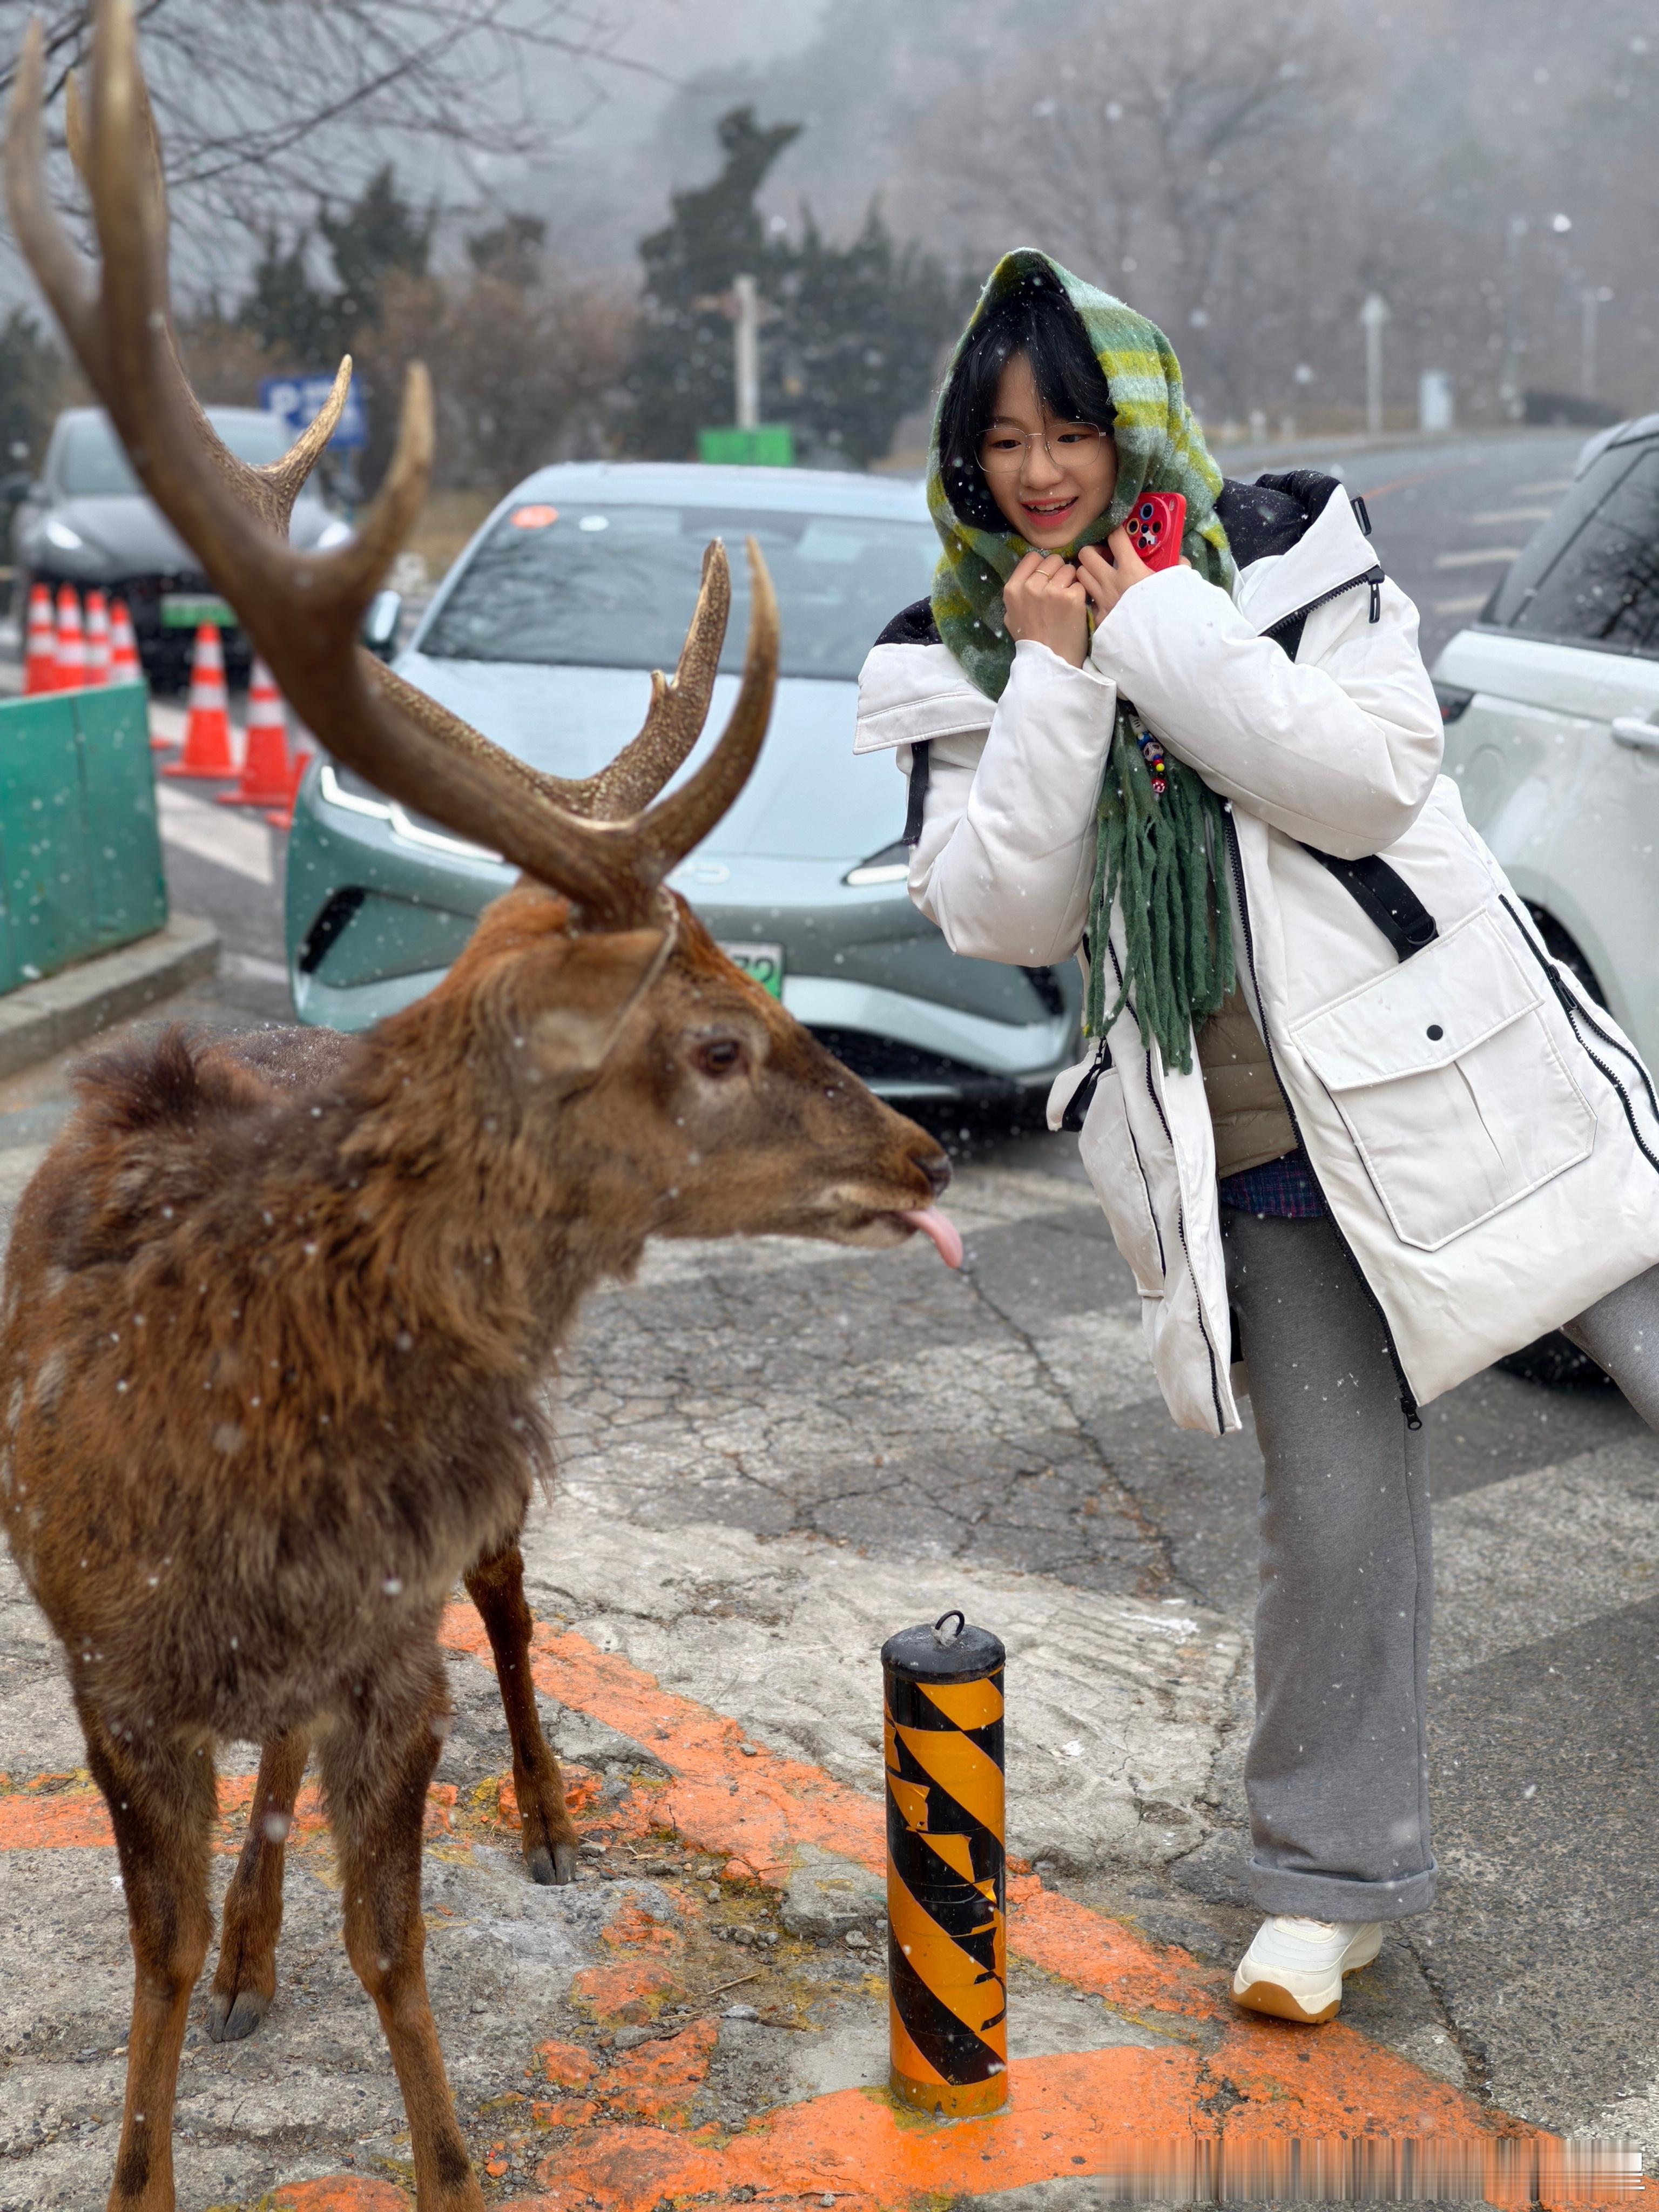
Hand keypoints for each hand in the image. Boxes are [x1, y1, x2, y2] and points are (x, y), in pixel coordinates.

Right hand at [1002, 550, 1088, 667]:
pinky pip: (1080, 584)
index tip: (1046, 579)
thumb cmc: (1031, 641)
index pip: (1032, 558)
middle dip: (1058, 572)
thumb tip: (1027, 575)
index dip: (1042, 566)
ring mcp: (1052, 591)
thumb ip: (1017, 593)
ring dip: (1071, 582)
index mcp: (1013, 589)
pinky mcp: (1072, 598)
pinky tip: (1074, 610)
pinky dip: (1080, 595)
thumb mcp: (1012, 616)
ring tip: (1066, 601)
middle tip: (1059, 592)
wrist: (1050, 663)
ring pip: (1069, 569)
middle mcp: (1031, 587)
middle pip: (1053, 560)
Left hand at [1077, 525, 1185, 622]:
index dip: (1116, 531)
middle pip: (1086, 554)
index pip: (1114, 538)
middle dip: (1094, 552)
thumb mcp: (1178, 585)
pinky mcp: (1099, 620)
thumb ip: (1178, 568)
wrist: (1161, 644)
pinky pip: (1088, 602)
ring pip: (1080, 576)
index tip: (1120, 533)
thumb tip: (1180, 560)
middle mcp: (1111, 583)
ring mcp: (1102, 602)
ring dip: (1088, 572)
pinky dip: (1093, 598)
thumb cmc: (1171, 611)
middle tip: (1105, 557)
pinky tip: (1104, 600)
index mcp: (1131, 570)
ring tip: (1101, 577)